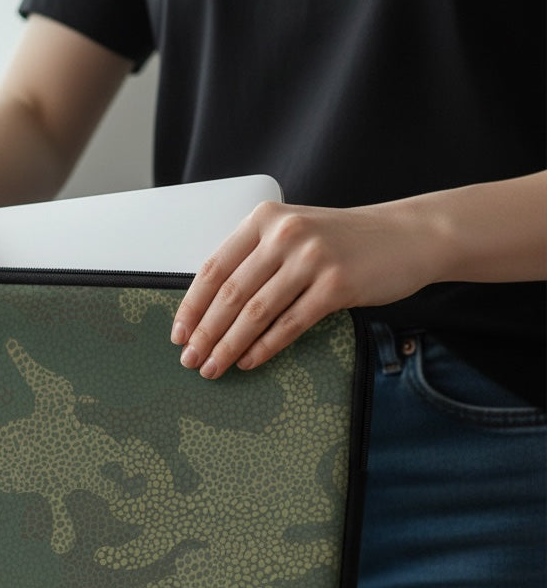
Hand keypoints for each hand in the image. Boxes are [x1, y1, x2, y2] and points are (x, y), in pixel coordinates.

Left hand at [170, 200, 439, 377]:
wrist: (408, 236)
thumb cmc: (342, 241)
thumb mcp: (293, 234)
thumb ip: (255, 258)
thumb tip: (209, 309)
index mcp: (264, 219)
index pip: (214, 268)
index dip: (192, 306)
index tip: (179, 334)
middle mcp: (285, 234)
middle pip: (231, 294)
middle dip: (205, 333)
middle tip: (190, 360)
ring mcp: (311, 258)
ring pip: (256, 313)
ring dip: (229, 346)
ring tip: (213, 368)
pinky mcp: (336, 285)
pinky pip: (289, 324)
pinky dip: (264, 348)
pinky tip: (248, 362)